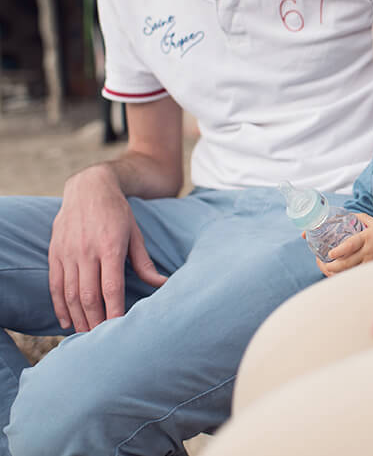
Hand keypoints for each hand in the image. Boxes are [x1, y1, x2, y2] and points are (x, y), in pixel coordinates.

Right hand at [49, 165, 166, 331]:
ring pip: (70, 293)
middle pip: (89, 295)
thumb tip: (162, 284)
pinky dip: (59, 305)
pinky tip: (67, 321)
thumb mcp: (136, 234)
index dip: (114, 310)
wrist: (89, 188)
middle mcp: (86, 251)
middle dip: (95, 320)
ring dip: (77, 317)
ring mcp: (68, 252)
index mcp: (110, 247)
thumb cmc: (118, 212)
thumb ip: (144, 262)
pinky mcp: (55, 252)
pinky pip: (55, 284)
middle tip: (101, 340)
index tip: (118, 329)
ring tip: (86, 336)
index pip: (111, 286)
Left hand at [315, 214, 372, 275]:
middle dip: (331, 266)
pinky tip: (335, 273)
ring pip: (348, 272)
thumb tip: (344, 215)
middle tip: (321, 262)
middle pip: (346, 263)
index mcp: (366, 237)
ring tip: (325, 267)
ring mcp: (368, 262)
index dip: (340, 251)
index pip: (352, 245)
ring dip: (334, 272)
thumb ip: (359, 218)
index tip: (330, 253)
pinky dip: (342, 275)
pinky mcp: (370, 269)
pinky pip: (353, 275)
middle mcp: (367, 252)